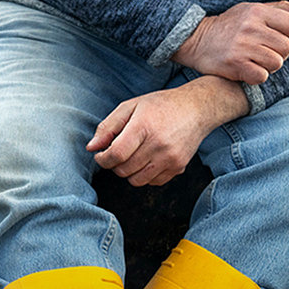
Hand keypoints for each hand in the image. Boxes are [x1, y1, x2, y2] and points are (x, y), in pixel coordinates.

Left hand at [87, 77, 248, 185]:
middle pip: (124, 169)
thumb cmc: (161, 105)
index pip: (116, 154)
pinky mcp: (178, 167)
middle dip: (114, 164)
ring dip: (129, 172)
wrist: (197, 108)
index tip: (101, 155)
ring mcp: (170, 158)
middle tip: (117, 153)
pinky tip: (148, 160)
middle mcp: (158, 145)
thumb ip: (108, 126)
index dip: (103, 159)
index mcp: (144, 126)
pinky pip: (152, 182)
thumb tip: (92, 147)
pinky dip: (145, 175)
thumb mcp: (131, 106)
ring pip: (137, 180)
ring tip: (132, 156)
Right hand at [172, 0, 288, 83]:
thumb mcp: (252, 10)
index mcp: (257, 11)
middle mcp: (250, 27)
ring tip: (257, 60)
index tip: (279, 38)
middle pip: (287, 47)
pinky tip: (249, 69)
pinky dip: (258, 76)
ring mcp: (242, 46)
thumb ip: (281, 9)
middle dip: (280, 53)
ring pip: (277, 63)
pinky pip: (262, 76)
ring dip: (269, 66)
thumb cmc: (230, 25)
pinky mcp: (234, 65)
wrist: (196, 40)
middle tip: (266, 51)